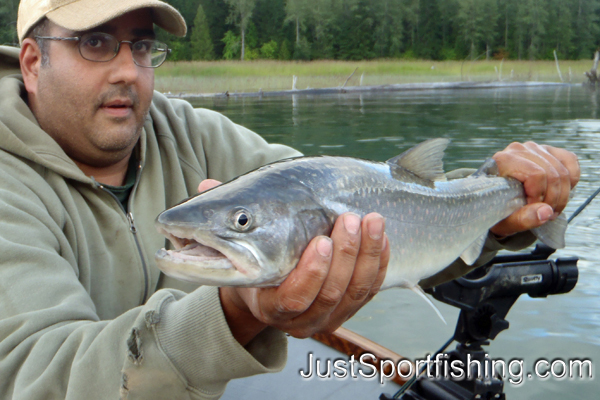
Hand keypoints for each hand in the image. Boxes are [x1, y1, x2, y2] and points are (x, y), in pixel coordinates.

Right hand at [201, 176, 389, 343]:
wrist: (269, 286)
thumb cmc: (253, 258)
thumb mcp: (236, 243)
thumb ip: (224, 214)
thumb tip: (207, 184)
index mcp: (269, 306)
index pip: (293, 298)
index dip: (310, 272)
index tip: (319, 240)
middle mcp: (301, 318)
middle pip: (331, 293)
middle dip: (345, 253)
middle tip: (348, 218)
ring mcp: (329, 315)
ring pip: (356, 290)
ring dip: (366, 253)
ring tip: (370, 219)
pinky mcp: (350, 306)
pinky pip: (373, 288)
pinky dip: (379, 260)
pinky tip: (380, 235)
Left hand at [490, 142, 578, 236]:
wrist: (496, 200)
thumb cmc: (497, 210)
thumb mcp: (505, 221)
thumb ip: (522, 219)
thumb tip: (546, 212)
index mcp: (503, 161)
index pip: (536, 174)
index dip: (539, 196)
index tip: (532, 210)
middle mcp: (519, 150)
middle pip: (552, 174)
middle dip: (553, 200)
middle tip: (546, 215)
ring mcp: (534, 148)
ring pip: (562, 171)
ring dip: (562, 195)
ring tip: (551, 209)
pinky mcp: (548, 151)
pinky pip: (570, 161)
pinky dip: (571, 180)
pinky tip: (560, 193)